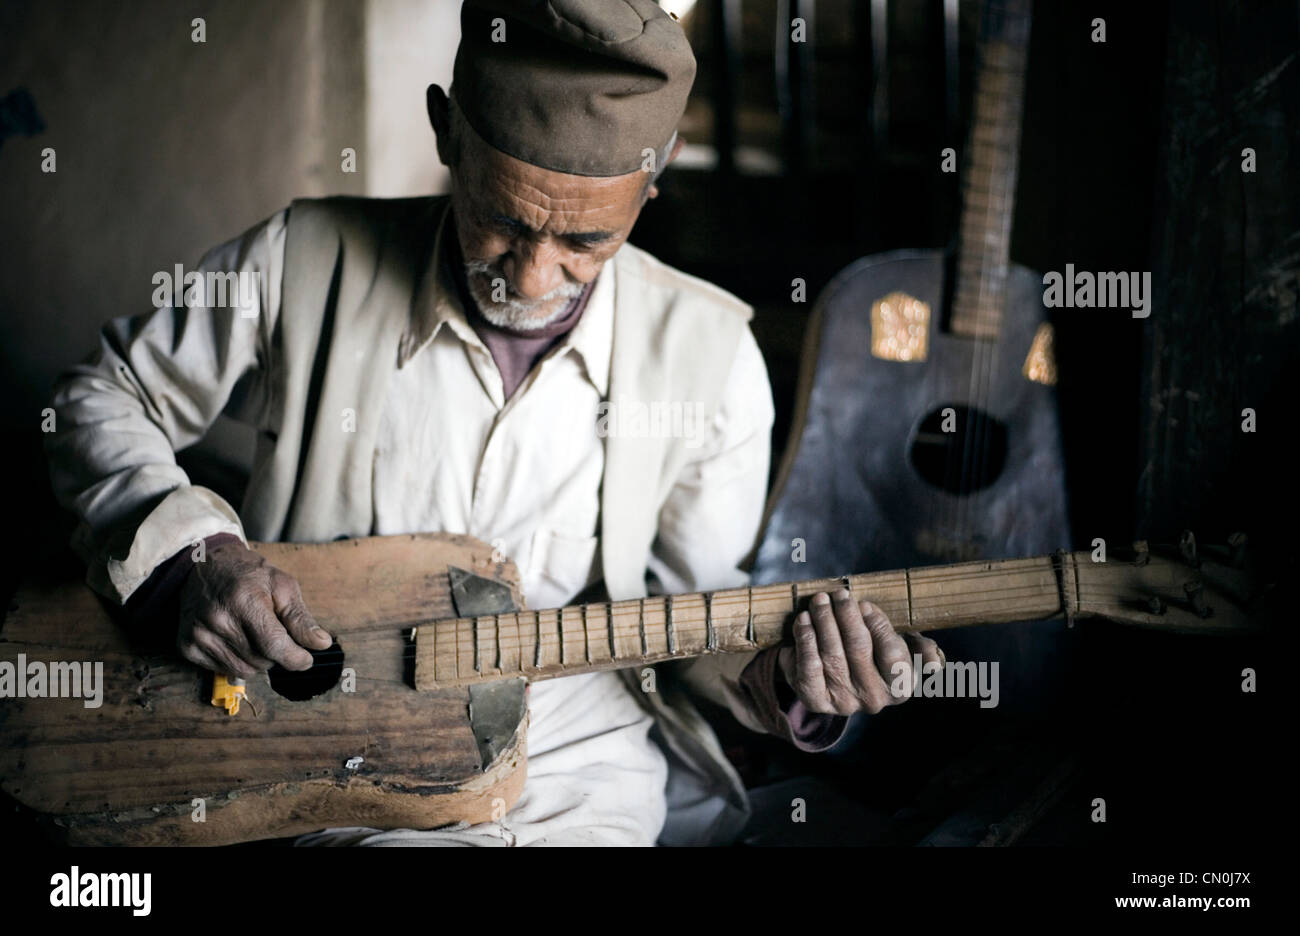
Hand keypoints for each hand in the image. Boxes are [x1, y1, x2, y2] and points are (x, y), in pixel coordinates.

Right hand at [177, 540, 331, 676]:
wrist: (204, 565)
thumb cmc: (249, 575)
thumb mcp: (282, 586)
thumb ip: (301, 618)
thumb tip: (321, 644)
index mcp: (244, 600)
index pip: (274, 645)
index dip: (296, 658)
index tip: (307, 659)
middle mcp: (217, 619)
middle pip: (262, 661)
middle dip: (277, 653)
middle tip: (275, 632)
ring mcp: (199, 634)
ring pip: (244, 670)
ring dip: (258, 660)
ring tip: (255, 634)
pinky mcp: (187, 646)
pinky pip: (224, 670)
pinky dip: (237, 661)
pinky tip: (236, 639)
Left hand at [777, 589, 942, 714]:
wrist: (831, 673)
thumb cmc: (872, 651)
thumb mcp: (901, 645)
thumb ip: (919, 648)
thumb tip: (934, 662)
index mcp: (901, 686)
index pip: (892, 653)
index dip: (878, 625)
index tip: (865, 605)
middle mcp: (875, 699)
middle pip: (858, 648)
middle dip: (846, 615)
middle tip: (838, 594)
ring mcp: (844, 703)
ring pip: (832, 654)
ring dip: (824, 621)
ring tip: (819, 600)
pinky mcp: (817, 701)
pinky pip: (808, 669)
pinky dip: (805, 640)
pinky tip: (804, 621)